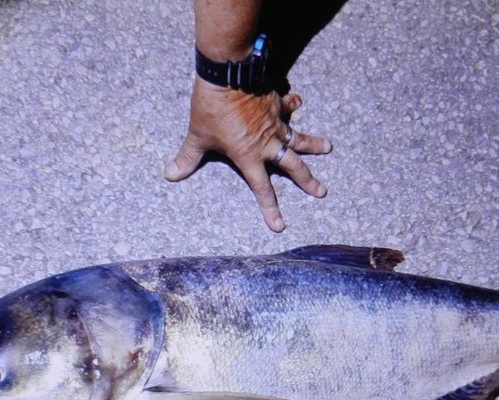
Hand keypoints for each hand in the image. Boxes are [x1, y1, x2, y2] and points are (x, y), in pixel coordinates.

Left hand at [164, 78, 331, 231]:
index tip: (280, 226)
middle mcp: (268, 143)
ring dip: (314, 144)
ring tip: (328, 147)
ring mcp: (275, 123)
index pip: (263, 189)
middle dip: (308, 180)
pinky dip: (293, 104)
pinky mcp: (276, 103)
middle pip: (293, 166)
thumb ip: (188, 157)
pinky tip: (299, 102)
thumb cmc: (212, 108)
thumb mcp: (198, 135)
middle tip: (321, 191)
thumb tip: (170, 175)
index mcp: (249, 156)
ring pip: (299, 137)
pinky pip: (289, 106)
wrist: (228, 74)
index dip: (271, 210)